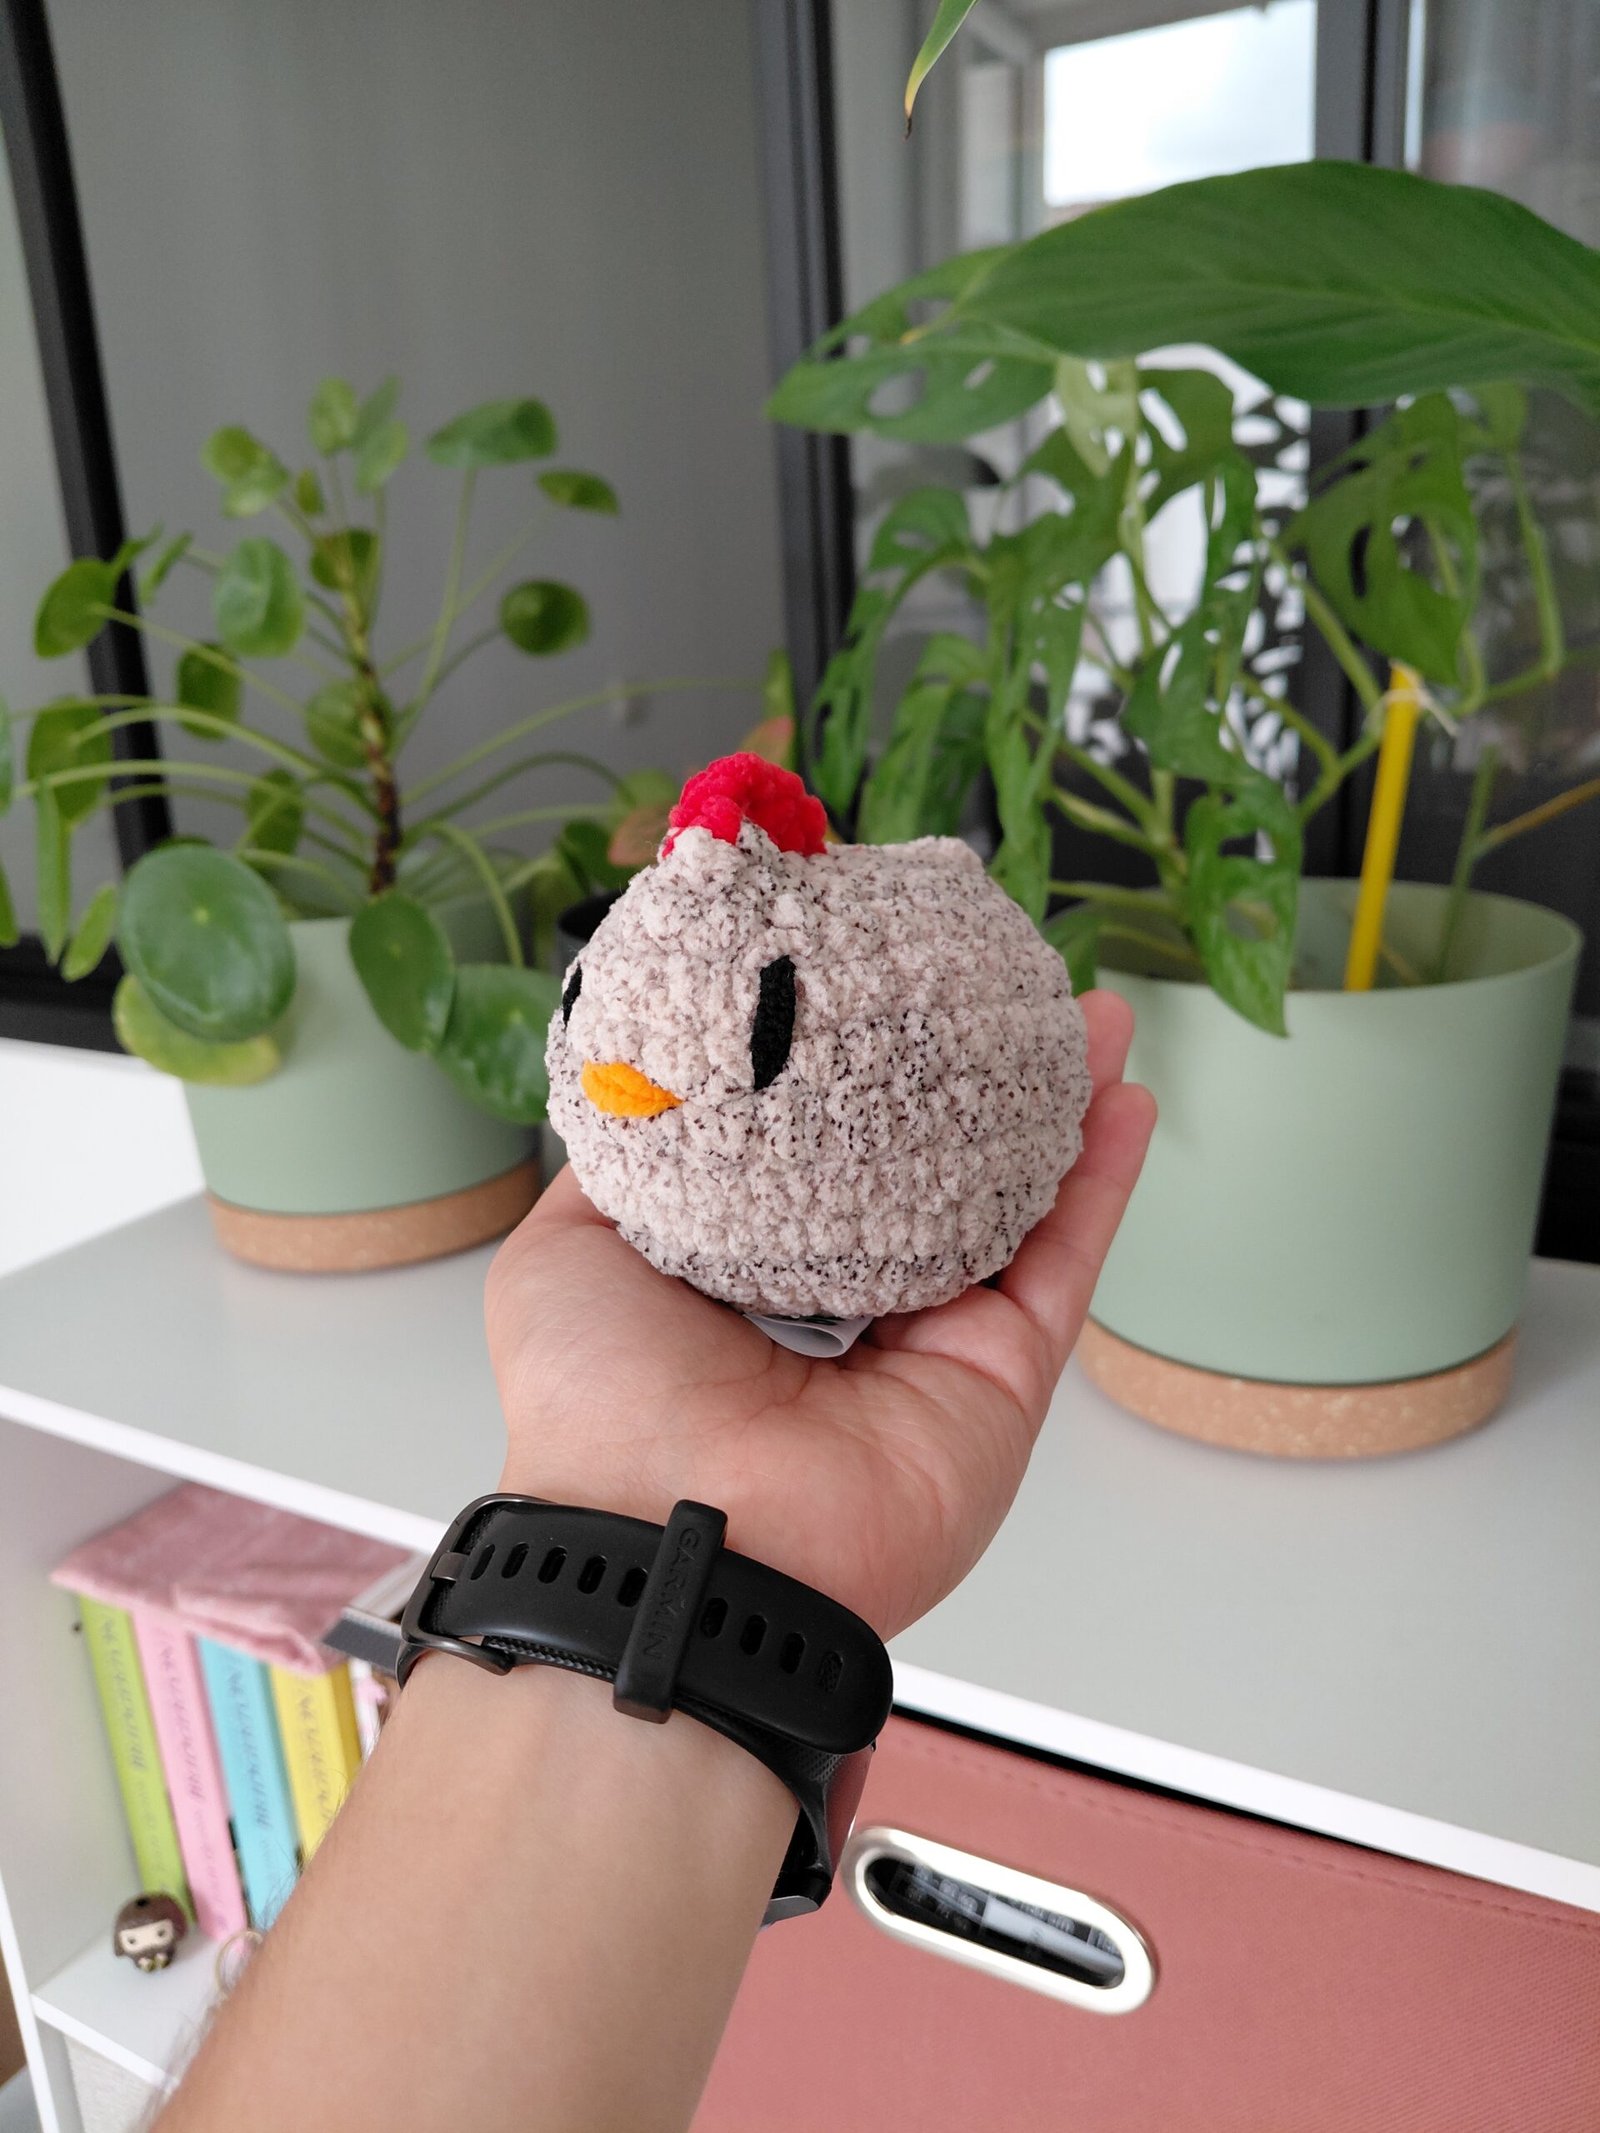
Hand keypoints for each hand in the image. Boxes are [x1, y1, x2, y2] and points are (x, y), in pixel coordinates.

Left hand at [486, 990, 1153, 1639]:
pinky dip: (1102, 1181)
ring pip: (1014, 1198)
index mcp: (751, 1271)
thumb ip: (622, 1172)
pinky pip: (1062, 1262)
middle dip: (975, 1075)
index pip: (827, 1149)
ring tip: (1085, 1015)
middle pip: (935, 1164)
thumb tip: (642, 1093)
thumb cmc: (602, 1406)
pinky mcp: (998, 1375)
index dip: (862, 1068)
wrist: (671, 1534)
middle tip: (1006, 987)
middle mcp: (848, 1303)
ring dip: (1058, 1103)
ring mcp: (931, 1339)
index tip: (889, 984)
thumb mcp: (565, 1254)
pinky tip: (1123, 1098)